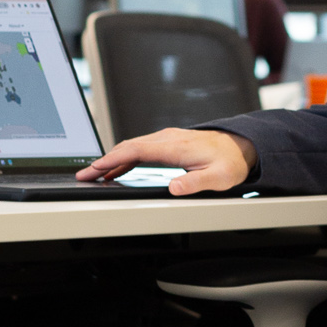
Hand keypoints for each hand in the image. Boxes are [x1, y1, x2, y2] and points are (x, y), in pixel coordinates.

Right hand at [78, 129, 256, 194]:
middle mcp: (168, 139)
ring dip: (111, 159)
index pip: (135, 151)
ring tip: (93, 174)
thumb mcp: (219, 178)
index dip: (112, 160)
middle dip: (103, 160)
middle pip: (128, 147)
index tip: (95, 169)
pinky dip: (124, 159)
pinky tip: (116, 170)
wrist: (242, 147)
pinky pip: (141, 149)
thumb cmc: (231, 162)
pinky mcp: (168, 143)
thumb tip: (174, 187)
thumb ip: (196, 184)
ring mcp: (167, 139)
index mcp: (175, 147)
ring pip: (132, 147)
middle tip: (84, 175)